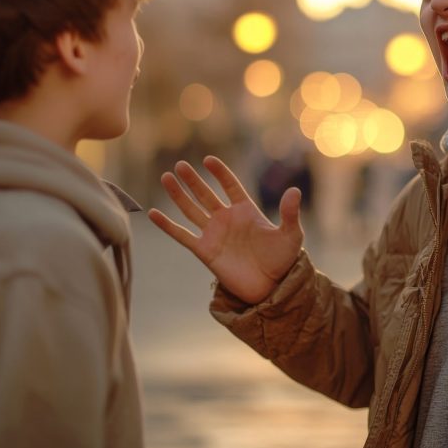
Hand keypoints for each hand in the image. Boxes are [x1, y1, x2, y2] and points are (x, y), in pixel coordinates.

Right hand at [148, 156, 303, 304]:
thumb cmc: (282, 260)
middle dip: (193, 179)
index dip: (220, 173)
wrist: (270, 288)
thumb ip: (289, 213)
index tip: (208, 160)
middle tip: (180, 164)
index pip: (229, 185)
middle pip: (205, 194)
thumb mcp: (290, 234)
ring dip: (178, 194)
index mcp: (246, 210)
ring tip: (166, 177)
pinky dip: (167, 225)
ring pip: (191, 209)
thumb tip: (295, 190)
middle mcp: (226, 219)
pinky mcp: (204, 251)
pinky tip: (153, 213)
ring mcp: (213, 234)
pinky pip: (182, 235)